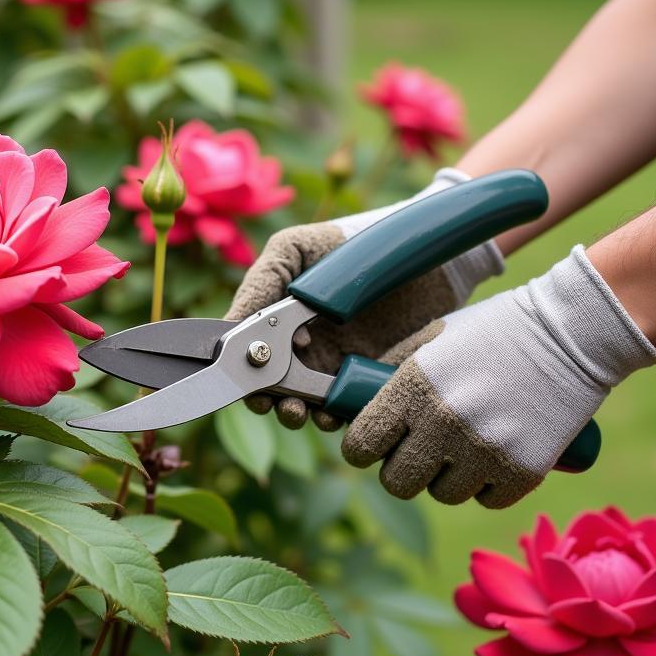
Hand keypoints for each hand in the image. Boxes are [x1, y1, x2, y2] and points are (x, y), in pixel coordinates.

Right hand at [225, 169, 503, 429]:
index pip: (250, 358)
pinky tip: (337, 411)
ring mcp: (337, 364)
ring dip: (302, 415)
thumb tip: (228, 327)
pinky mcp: (372, 378)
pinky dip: (340, 415)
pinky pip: (350, 407)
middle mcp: (303, 346)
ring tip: (310, 413)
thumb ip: (261, 283)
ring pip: (309, 405)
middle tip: (281, 407)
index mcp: (277, 319)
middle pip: (275, 390)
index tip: (254, 390)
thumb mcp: (296, 249)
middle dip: (273, 404)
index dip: (245, 379)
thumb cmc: (356, 240)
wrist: (427, 251)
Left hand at [342, 246, 655, 507]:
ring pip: (442, 494)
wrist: (572, 332)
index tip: (371, 447)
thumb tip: (354, 405)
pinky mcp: (524, 471)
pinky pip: (487, 499)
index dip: (361, 449)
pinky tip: (494, 459)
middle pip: (397, 482)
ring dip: (446, 479)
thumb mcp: (432, 337)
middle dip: (401, 470)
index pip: (362, 444)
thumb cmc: (494, 330)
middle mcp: (443, 424)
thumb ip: (392, 370)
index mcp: (413, 387)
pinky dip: (488, 486)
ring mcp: (484, 451)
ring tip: (461, 451)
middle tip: (417, 453)